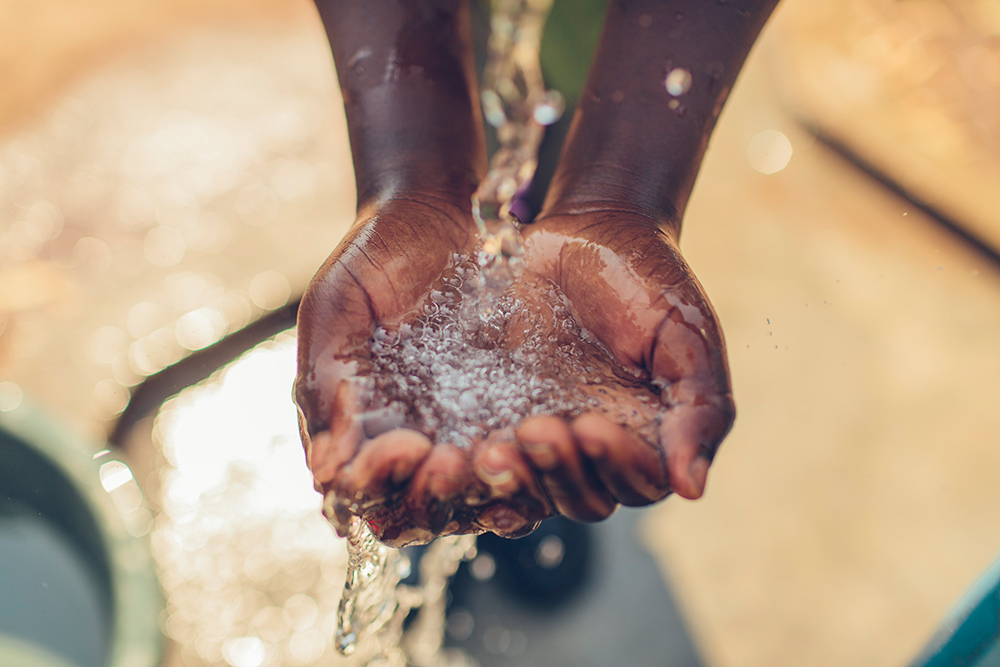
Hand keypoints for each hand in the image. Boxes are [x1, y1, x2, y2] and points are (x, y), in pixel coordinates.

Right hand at [295, 192, 552, 545]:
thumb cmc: (371, 258)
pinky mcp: (501, 414)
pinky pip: (514, 458)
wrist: (433, 214)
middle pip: (414, 509)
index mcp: (352, 427)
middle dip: (429, 496)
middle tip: (450, 460)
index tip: (402, 446)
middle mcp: (403, 441)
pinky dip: (524, 466)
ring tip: (495, 455)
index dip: (377, 484)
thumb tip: (326, 471)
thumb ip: (325, 381)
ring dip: (479, 490)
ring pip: (466, 495)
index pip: (359, 490)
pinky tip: (535, 447)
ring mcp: (453, 431)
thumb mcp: (335, 308)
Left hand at [505, 205, 734, 517]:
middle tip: (538, 428)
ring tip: (491, 451)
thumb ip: (699, 409)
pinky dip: (476, 474)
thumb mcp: (686, 335)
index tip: (593, 426)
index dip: (616, 467)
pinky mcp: (499, 416)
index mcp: (651, 439)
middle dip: (560, 471)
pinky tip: (462, 459)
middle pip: (582, 498)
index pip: (638, 484)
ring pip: (533, 490)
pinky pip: (489, 462)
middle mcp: (598, 449)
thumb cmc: (651, 280)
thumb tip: (692, 489)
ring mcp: (547, 434)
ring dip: (515, 480)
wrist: (590, 231)